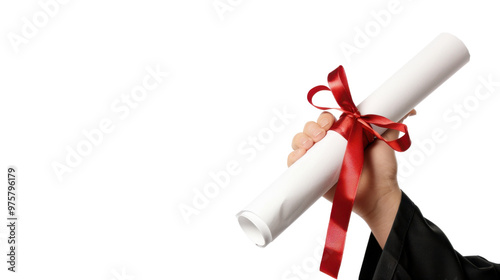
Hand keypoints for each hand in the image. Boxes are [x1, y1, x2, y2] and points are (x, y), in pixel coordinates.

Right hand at [287, 109, 415, 246]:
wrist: (378, 194)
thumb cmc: (382, 169)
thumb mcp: (386, 141)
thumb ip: (392, 122)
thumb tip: (411, 109)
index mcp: (342, 133)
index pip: (326, 118)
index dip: (324, 118)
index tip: (330, 122)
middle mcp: (328, 144)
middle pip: (310, 128)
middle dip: (311, 128)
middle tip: (320, 135)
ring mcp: (318, 159)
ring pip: (299, 142)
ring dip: (299, 140)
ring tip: (308, 146)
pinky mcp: (311, 175)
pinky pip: (294, 163)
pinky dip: (293, 158)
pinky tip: (299, 157)